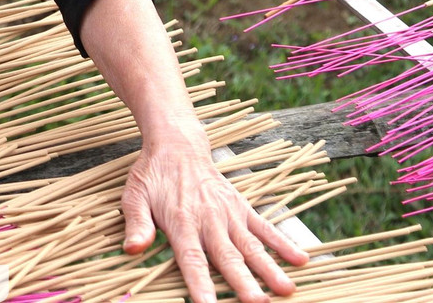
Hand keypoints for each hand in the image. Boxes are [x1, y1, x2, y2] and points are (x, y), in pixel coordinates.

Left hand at [121, 126, 309, 302]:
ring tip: (287, 290)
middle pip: (228, 257)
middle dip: (243, 282)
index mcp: (181, 222)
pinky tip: (300, 259)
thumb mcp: (134, 196)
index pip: (191, 259)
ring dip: (269, 268)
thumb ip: (137, 224)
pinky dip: (282, 242)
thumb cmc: (152, 176)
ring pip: (251, 245)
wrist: (176, 144)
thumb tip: (132, 249)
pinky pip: (264, 226)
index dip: (200, 284)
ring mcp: (228, 213)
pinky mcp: (241, 207)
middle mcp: (209, 220)